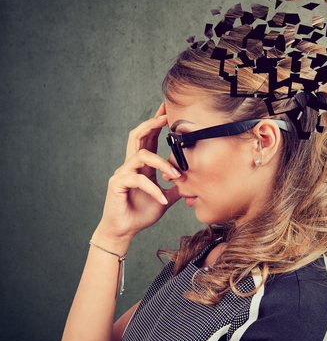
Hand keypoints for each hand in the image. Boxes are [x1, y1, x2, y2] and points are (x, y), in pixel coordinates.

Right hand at [95, 103, 181, 246]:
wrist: (124, 231)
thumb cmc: (142, 213)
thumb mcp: (166, 197)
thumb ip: (177, 187)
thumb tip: (195, 182)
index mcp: (142, 165)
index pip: (148, 138)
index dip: (156, 123)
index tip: (167, 110)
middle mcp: (131, 165)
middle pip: (137, 135)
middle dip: (151, 123)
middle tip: (166, 116)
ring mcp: (122, 173)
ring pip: (141, 155)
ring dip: (162, 163)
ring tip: (177, 176)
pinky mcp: (117, 184)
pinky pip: (138, 179)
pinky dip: (153, 188)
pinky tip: (163, 200)